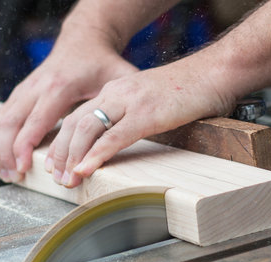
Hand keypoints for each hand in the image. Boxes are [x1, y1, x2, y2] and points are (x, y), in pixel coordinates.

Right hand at [0, 32, 136, 181]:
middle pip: (11, 122)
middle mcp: (37, 86)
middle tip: (14, 177)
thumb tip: (150, 122)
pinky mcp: (21, 91)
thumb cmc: (102, 62)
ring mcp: (26, 88)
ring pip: (1, 119)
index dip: (26, 145)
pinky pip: (0, 115)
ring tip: (5, 173)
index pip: (37, 120)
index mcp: (60, 86)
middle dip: (8, 152)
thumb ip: (127, 99)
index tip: (24, 167)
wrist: (83, 41)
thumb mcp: (120, 76)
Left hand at [46, 58, 235, 187]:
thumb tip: (120, 141)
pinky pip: (114, 137)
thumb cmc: (188, 91)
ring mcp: (130, 102)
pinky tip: (86, 169)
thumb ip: (132, 116)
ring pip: (87, 129)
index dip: (63, 143)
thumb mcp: (149, 102)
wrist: (214, 74)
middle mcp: (116, 93)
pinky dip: (96, 155)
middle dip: (61, 153)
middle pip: (75, 124)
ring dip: (73, 157)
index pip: (78, 117)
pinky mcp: (146, 114)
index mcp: (115, 91)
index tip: (57, 164)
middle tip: (56, 177)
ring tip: (67, 179)